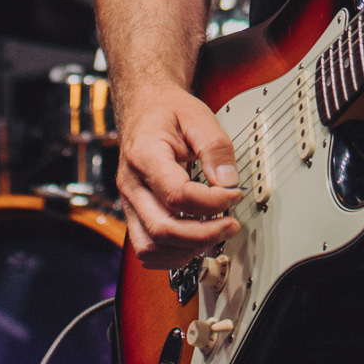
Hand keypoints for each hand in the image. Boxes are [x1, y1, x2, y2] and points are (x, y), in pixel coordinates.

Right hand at [115, 81, 242, 267]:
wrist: (144, 109)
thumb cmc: (168, 112)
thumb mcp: (198, 116)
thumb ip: (215, 148)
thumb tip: (228, 182)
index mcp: (144, 155)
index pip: (176, 194)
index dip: (211, 202)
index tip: (234, 194)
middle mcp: (131, 184)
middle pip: (162, 229)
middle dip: (203, 235)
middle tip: (231, 224)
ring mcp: (129, 203)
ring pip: (150, 249)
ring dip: (187, 250)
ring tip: (216, 235)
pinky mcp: (134, 214)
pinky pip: (147, 249)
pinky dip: (173, 254)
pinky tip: (196, 240)